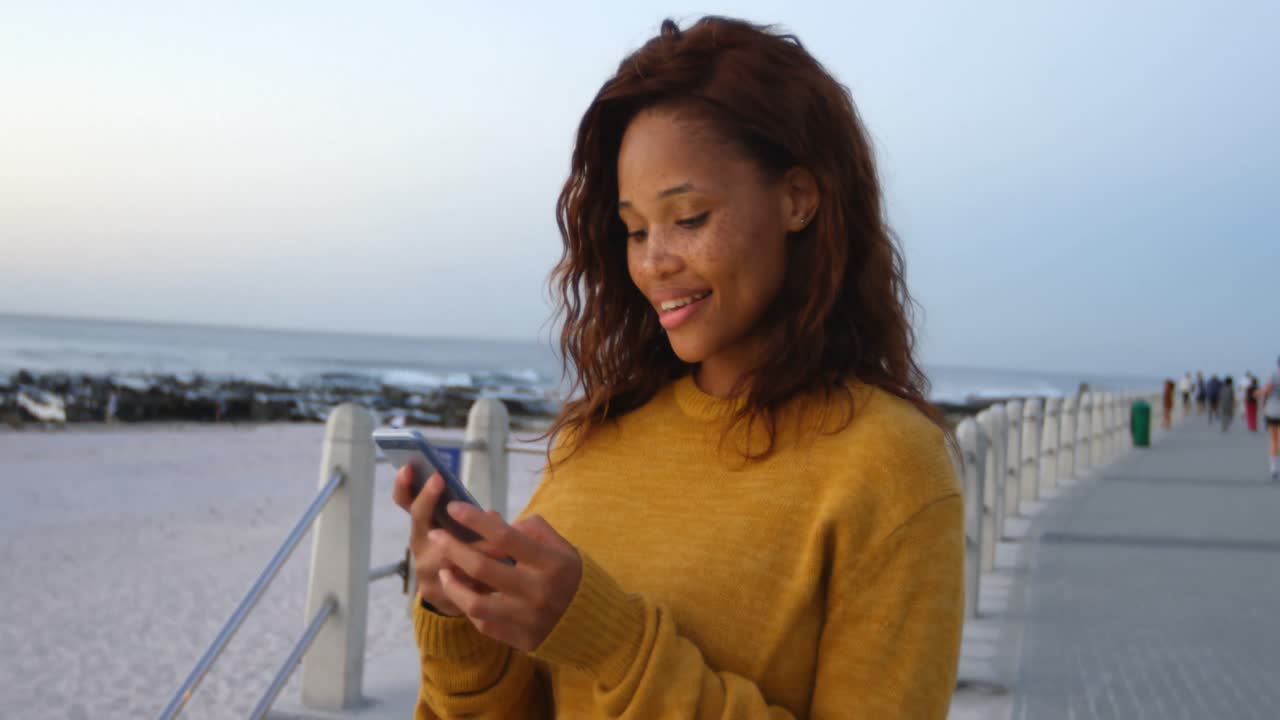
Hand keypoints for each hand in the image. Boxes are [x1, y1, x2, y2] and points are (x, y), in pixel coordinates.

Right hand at [392, 468, 506, 616]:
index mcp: (423, 526)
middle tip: (440, 478)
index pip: (406, 502)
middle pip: (419, 520)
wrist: (460, 598)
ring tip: (496, 541)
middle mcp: (419, 546)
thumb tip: (491, 516)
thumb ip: (473, 519)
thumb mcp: (464, 530)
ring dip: (472, 545)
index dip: (405, 485)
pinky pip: (459, 582)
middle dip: (428, 499)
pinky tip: (498, 574)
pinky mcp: (437, 595)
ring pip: (445, 553)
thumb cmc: (466, 551)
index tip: (409, 467)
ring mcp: (425, 571)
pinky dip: (479, 576)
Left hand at [429, 504, 581, 651]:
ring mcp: (527, 619)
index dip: (475, 520)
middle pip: (483, 567)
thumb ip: (533, 531)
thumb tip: (493, 520)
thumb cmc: (574, 579)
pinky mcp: (520, 640)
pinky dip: (470, 607)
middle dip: (453, 547)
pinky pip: (484, 624)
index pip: (505, 536)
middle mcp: (537, 591)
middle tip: (436, 535)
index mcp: (550, 563)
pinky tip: (464, 593)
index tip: (453, 507)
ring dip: (453, 584)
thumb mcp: (563, 548)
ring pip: (475, 602)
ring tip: (444, 570)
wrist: (595, 626)